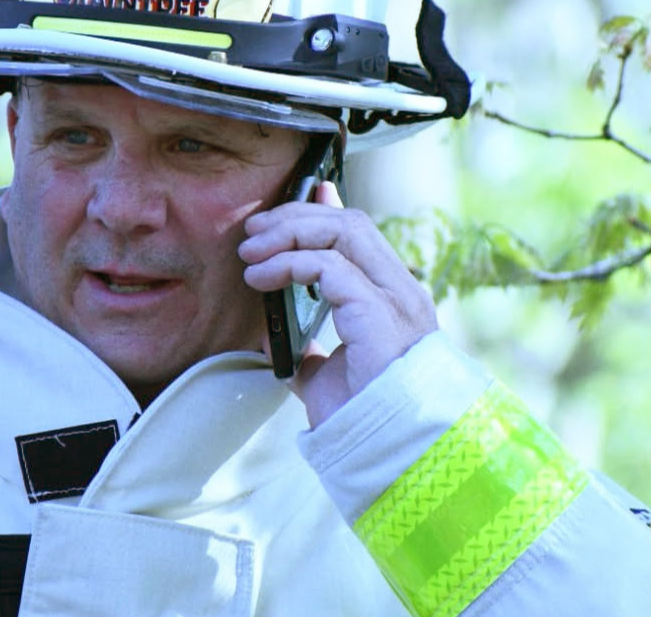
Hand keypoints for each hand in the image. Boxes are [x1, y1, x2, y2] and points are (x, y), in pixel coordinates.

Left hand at [239, 182, 438, 426]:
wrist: (387, 455)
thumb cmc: (363, 420)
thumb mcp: (327, 376)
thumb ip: (310, 351)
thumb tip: (274, 339)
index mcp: (392, 299)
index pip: (361, 234)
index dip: (327, 207)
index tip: (298, 195)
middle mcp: (399, 291)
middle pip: (349, 223)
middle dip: (296, 216)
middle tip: (254, 233)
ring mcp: (393, 299)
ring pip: (343, 231)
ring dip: (289, 232)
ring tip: (251, 253)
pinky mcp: (378, 312)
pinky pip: (329, 265)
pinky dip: (289, 263)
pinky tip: (261, 278)